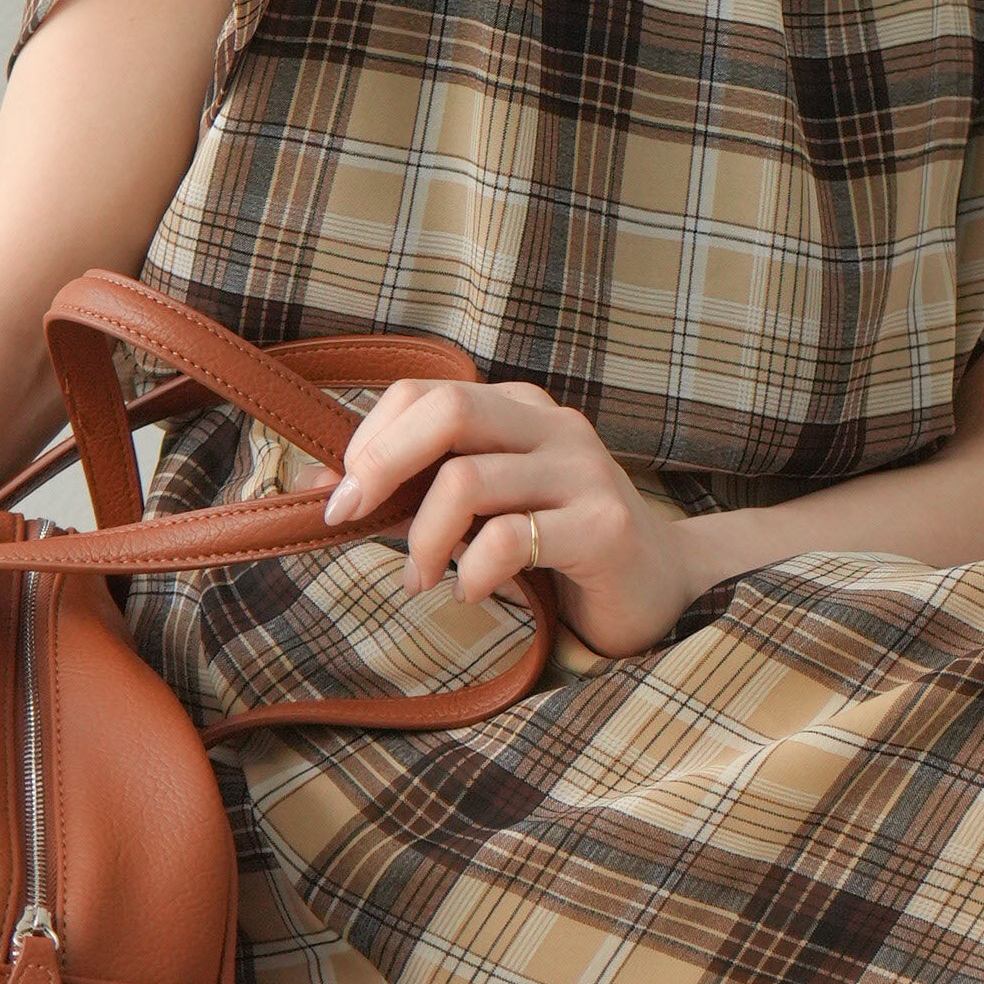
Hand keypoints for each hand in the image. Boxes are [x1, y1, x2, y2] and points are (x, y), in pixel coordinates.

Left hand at [321, 377, 707, 661]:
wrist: (659, 584)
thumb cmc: (556, 544)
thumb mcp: (484, 505)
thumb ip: (416, 489)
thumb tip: (324, 487)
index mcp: (519, 408)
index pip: (425, 392)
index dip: (369, 439)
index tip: (342, 496)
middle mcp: (553, 426)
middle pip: (446, 411)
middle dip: (381, 466)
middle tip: (351, 520)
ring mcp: (582, 472)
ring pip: (467, 481)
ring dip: (422, 540)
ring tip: (418, 579)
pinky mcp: (602, 526)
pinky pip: (508, 540)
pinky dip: (471, 574)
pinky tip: (472, 591)